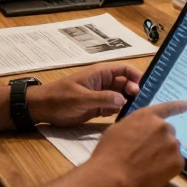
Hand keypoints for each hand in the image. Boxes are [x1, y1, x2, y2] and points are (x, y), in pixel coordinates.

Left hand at [29, 63, 144, 125]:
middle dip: (134, 91)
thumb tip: (123, 99)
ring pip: (121, 96)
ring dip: (128, 102)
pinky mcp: (98, 107)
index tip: (143, 87)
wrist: (43, 109)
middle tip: (138, 102)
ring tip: (136, 111)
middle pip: (126, 84)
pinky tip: (125, 117)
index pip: (124, 69)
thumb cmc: (60, 98)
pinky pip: (114, 107)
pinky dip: (120, 111)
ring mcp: (102, 95)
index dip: (136, 75)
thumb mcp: (81, 98)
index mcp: (101, 73)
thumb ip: (102, 98)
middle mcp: (104, 83)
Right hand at [95, 101, 186, 186]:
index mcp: (147, 116)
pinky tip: (154, 174)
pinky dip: (168, 168)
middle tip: (148, 153)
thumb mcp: (118, 129)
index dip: (177, 107)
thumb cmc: (109, 152)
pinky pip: (176, 163)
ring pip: (172, 148)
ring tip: (149, 166)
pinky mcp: (177, 162)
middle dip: (161, 140)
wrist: (112, 175)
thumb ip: (135, 126)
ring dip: (165, 154)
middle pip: (169, 132)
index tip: (186, 105)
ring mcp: (172, 144)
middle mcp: (163, 127)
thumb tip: (142, 131)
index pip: (166, 108)